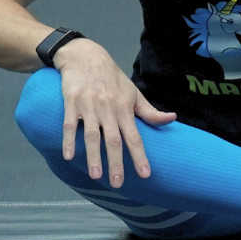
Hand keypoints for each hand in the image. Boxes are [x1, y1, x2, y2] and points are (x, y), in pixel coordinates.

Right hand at [53, 38, 175, 186]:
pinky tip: (69, 157)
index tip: (145, 174)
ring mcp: (89, 106)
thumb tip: (172, 119)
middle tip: (118, 183)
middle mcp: (108, 108)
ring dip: (94, 156)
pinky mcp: (71, 102)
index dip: (140, 156)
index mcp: (124, 108)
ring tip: (96, 176)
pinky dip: (68, 140)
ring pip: (92, 135)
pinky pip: (69, 124)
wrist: (84, 55)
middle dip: (116, 163)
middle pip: (113, 140)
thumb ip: (150, 111)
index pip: (134, 136)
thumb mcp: (133, 92)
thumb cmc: (111, 78)